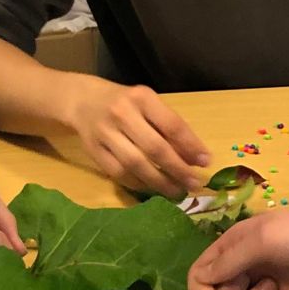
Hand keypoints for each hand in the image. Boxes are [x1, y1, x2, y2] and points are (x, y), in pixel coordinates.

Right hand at [68, 79, 211, 196]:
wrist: (82, 101)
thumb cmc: (126, 103)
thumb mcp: (149, 104)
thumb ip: (170, 127)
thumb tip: (195, 158)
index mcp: (142, 98)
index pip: (172, 125)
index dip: (191, 146)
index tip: (205, 162)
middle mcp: (122, 113)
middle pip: (154, 148)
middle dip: (178, 169)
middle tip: (193, 184)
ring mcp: (105, 133)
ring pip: (136, 164)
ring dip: (160, 182)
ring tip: (176, 191)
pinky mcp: (93, 151)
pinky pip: (119, 173)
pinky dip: (138, 184)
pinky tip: (152, 188)